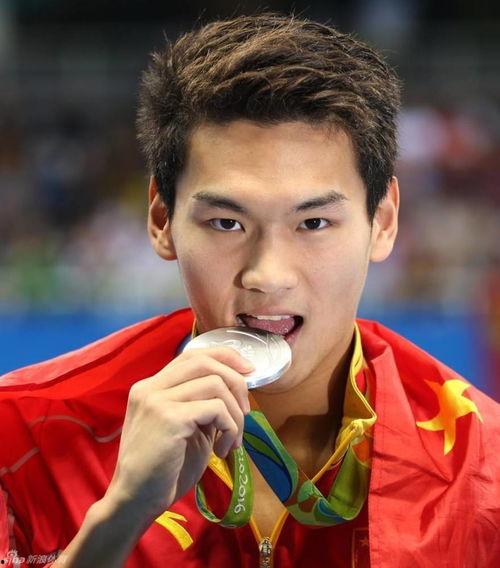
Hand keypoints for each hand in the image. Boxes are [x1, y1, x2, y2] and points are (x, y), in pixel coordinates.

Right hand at [103, 346, 253, 524]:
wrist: (134, 502)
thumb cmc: (161, 470)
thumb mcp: (185, 428)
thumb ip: (201, 404)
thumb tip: (236, 389)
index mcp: (151, 386)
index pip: (192, 355)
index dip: (225, 357)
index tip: (249, 370)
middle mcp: (150, 387)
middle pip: (205, 362)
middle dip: (236, 382)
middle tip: (245, 412)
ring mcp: (157, 400)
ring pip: (215, 384)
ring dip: (235, 414)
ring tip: (232, 440)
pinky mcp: (170, 418)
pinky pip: (216, 409)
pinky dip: (230, 428)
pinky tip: (221, 450)